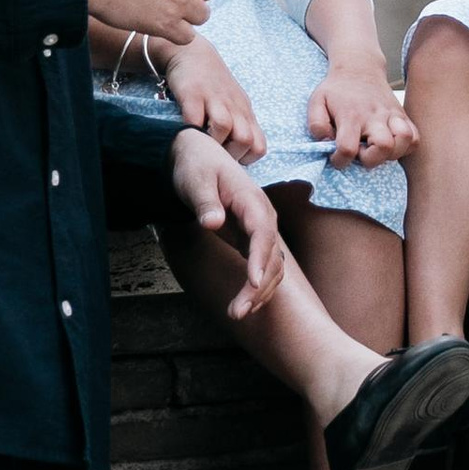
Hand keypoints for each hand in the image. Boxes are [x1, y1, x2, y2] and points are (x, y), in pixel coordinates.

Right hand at [158, 33, 262, 162]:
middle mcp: (234, 106)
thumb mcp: (234, 105)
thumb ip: (240, 127)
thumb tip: (238, 158)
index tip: (229, 159)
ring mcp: (213, 99)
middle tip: (213, 155)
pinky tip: (185, 131)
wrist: (192, 52)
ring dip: (211, 142)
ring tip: (200, 144)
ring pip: (224, 127)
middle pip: (245, 139)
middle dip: (229, 154)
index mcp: (245, 113)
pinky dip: (190, 129)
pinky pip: (194, 117)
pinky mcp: (192, 93)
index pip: (259, 146)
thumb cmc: (214, 85)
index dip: (246, 159)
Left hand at [170, 129, 285, 318]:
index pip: (262, 233)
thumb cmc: (196, 167)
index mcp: (252, 200)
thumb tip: (213, 223)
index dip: (260, 259)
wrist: (198, 156)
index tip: (253, 282)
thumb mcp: (195, 180)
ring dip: (260, 292)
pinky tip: (245, 304)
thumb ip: (205, 202)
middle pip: (272, 256)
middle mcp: (264, 217)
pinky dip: (259, 286)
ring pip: (273, 266)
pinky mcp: (253, 239)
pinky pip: (264, 266)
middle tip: (237, 311)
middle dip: (258, 286)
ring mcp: (261, 229)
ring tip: (238, 313)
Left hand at [307, 56, 415, 167]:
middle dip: (371, 159)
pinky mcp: (403, 116)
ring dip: (391, 153)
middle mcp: (374, 116)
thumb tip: (326, 142)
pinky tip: (390, 144)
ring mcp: (392, 115)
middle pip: (383, 147)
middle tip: (360, 151)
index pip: (348, 148)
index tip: (336, 157)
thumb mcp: (316, 102)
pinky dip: (406, 147)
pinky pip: (415, 138)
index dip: (340, 160)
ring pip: (405, 140)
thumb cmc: (337, 89)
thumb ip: (316, 124)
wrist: (359, 67)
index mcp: (351, 115)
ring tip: (376, 148)